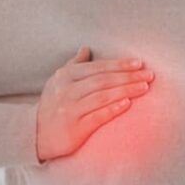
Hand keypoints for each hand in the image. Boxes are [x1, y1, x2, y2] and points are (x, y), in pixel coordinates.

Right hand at [35, 46, 154, 162]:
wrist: (35, 135)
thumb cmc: (51, 105)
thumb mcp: (57, 82)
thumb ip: (73, 65)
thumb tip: (86, 48)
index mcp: (64, 76)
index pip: (97, 68)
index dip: (119, 64)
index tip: (139, 63)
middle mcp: (66, 91)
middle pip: (103, 81)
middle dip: (128, 76)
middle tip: (149, 75)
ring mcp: (70, 110)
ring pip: (102, 96)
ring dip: (126, 90)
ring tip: (144, 87)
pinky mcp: (75, 128)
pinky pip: (98, 116)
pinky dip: (113, 109)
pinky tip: (128, 104)